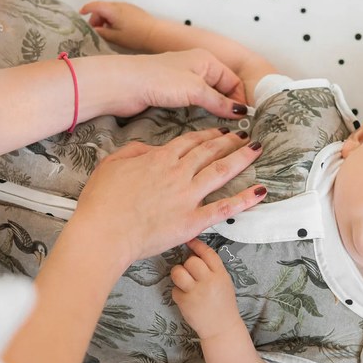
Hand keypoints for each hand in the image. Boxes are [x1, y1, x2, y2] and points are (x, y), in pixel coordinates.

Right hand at [70, 129, 266, 264]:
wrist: (105, 231)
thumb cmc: (102, 200)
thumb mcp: (112, 164)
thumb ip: (135, 151)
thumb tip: (151, 148)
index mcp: (159, 159)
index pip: (189, 142)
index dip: (208, 135)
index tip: (220, 131)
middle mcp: (178, 173)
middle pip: (210, 152)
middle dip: (230, 141)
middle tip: (244, 135)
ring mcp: (188, 196)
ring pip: (222, 171)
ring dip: (242, 158)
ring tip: (257, 149)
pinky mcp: (193, 220)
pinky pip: (224, 208)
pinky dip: (244, 199)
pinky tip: (260, 190)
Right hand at [81, 0, 157, 50]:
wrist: (156, 34)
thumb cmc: (136, 36)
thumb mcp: (115, 37)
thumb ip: (102, 33)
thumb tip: (94, 31)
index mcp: (113, 10)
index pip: (95, 5)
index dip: (86, 9)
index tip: (81, 14)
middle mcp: (119, 5)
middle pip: (102, 8)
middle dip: (96, 19)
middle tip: (96, 31)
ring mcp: (127, 6)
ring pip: (110, 10)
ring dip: (105, 19)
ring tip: (107, 33)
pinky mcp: (133, 10)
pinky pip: (118, 12)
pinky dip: (113, 19)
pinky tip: (117, 30)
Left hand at [94, 50, 246, 119]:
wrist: (122, 84)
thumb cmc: (158, 79)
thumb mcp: (195, 89)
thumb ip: (219, 101)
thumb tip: (240, 112)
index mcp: (206, 60)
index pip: (233, 81)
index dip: (240, 100)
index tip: (246, 121)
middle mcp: (196, 68)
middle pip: (222, 90)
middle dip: (229, 107)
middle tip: (237, 129)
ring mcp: (183, 82)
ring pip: (207, 99)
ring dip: (214, 112)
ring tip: (223, 130)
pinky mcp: (171, 95)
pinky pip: (193, 105)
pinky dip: (201, 114)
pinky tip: (203, 126)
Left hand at [171, 239, 241, 340]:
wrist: (221, 327)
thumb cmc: (223, 304)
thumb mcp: (224, 282)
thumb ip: (213, 269)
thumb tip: (196, 254)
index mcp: (220, 275)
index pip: (208, 253)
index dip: (197, 245)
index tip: (190, 241)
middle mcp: (209, 282)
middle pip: (191, 261)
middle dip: (188, 265)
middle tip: (190, 273)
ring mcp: (196, 292)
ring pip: (178, 272)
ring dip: (178, 275)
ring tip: (184, 282)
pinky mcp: (185, 302)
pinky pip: (174, 289)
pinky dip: (178, 293)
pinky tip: (186, 298)